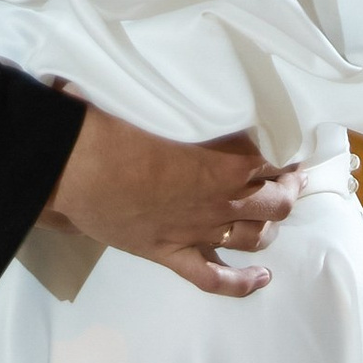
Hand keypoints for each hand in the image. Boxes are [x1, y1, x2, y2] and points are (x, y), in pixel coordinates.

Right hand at [41, 105, 300, 296]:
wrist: (74, 166)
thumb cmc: (112, 124)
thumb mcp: (160, 104)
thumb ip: (189, 103)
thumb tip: (192, 79)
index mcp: (219, 161)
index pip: (268, 162)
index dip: (282, 157)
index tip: (286, 149)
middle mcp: (216, 200)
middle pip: (272, 203)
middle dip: (286, 191)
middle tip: (289, 179)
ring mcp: (195, 232)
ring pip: (253, 238)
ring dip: (270, 227)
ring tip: (273, 216)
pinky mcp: (170, 255)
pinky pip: (214, 279)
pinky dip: (242, 283)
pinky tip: (261, 279)